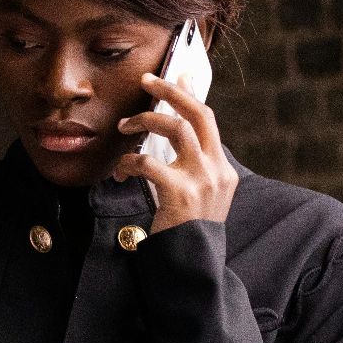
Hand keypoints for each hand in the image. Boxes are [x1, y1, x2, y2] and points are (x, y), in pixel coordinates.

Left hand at [110, 70, 237, 232]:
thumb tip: (169, 142)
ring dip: (145, 122)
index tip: (178, 75)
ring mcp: (201, 180)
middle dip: (171, 91)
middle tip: (147, 81)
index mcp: (223, 169)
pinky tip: (120, 172)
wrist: (193, 267)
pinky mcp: (180, 192)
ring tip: (125, 127)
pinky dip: (128, 163)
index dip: (191, 95)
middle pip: (197, 114)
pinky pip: (148, 163)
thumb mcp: (201, 199)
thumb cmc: (188, 234)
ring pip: (176, 129)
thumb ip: (193, 171)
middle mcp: (217, 170)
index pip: (208, 121)